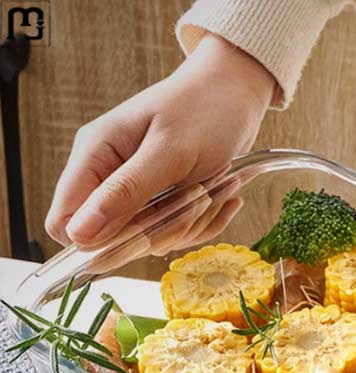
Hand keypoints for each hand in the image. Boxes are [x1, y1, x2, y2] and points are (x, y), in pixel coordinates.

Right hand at [45, 32, 273, 246]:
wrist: (236, 95)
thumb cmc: (203, 111)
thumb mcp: (168, 152)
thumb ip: (125, 192)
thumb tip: (80, 235)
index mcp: (95, 156)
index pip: (66, 223)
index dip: (98, 243)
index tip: (144, 233)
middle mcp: (109, 178)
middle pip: (116, 240)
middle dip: (162, 230)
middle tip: (197, 197)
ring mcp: (138, 193)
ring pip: (153, 241)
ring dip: (190, 224)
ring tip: (213, 189)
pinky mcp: (164, 202)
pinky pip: (178, 234)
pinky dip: (204, 222)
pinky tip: (221, 196)